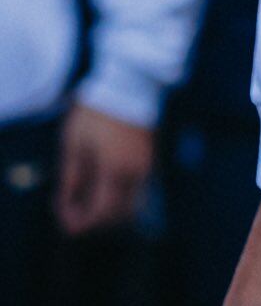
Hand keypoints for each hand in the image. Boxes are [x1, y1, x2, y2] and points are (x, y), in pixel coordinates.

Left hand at [55, 102, 154, 234]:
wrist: (129, 83)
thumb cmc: (96, 111)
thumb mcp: (74, 143)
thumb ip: (70, 178)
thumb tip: (63, 206)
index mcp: (114, 170)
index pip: (99, 213)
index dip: (79, 222)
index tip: (63, 219)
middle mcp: (136, 173)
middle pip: (117, 215)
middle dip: (94, 221)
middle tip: (72, 213)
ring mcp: (147, 166)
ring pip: (130, 205)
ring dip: (108, 212)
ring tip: (86, 202)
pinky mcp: (151, 159)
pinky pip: (137, 190)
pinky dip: (120, 198)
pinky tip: (103, 189)